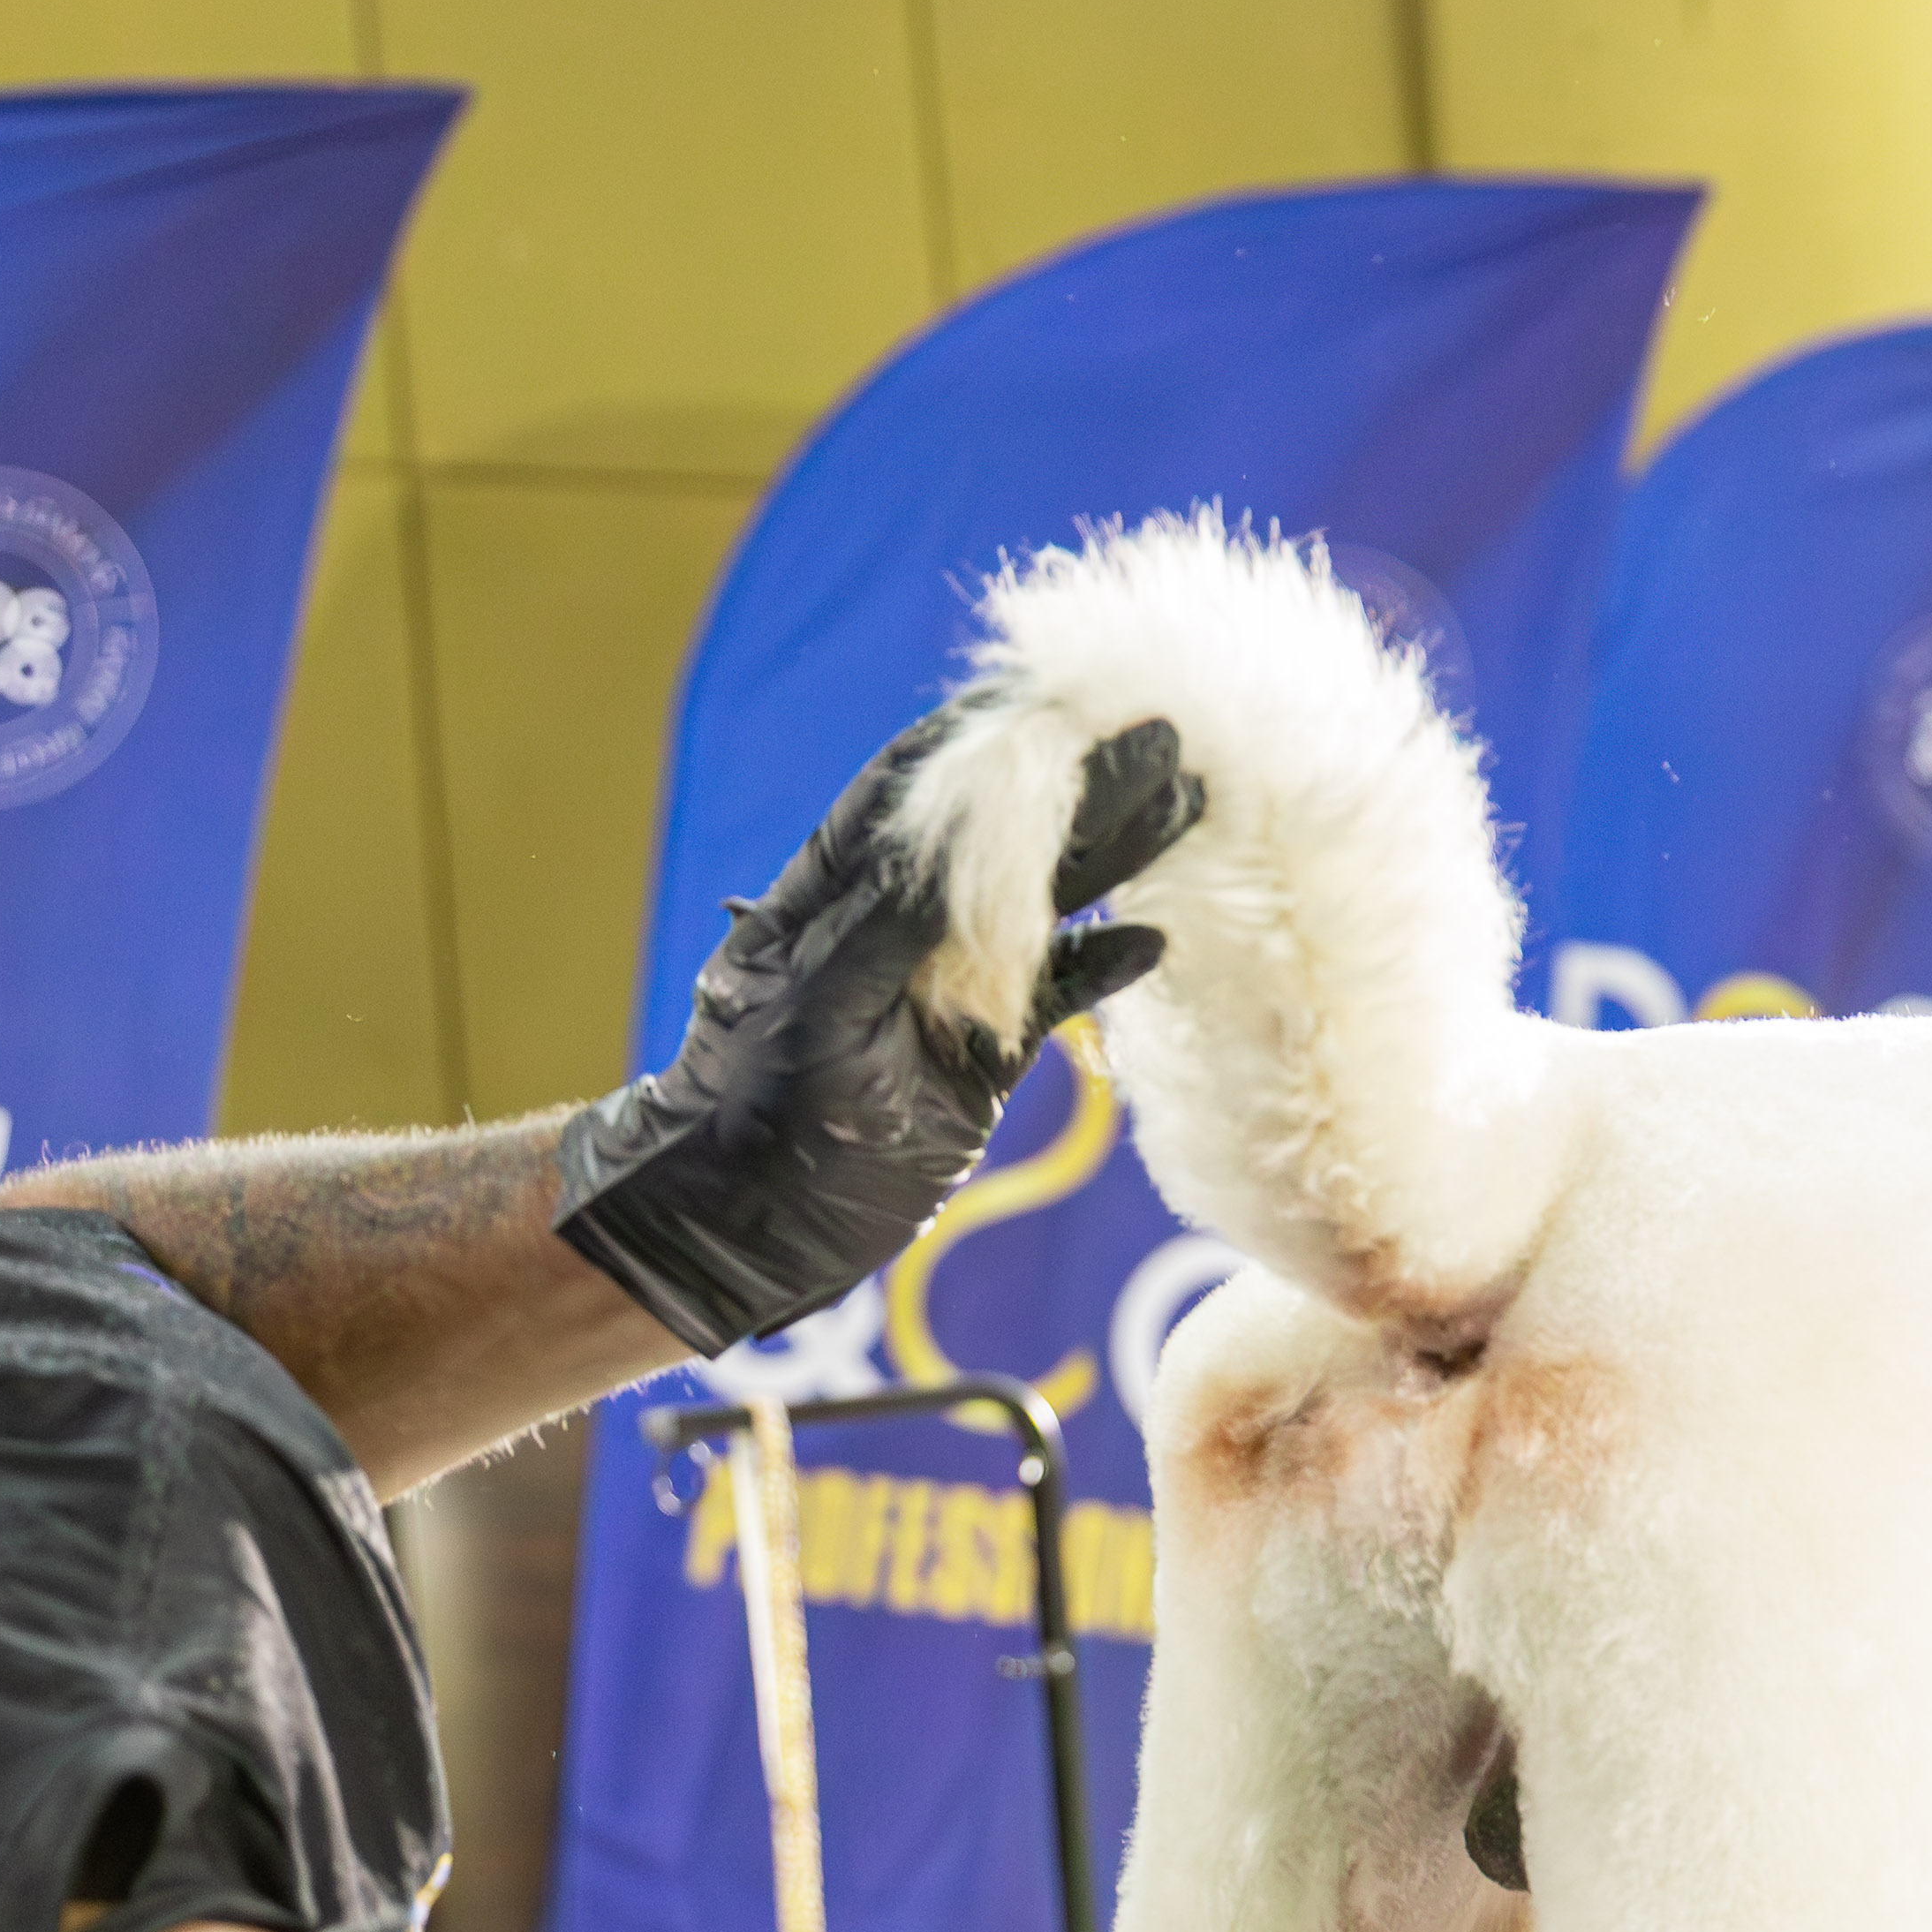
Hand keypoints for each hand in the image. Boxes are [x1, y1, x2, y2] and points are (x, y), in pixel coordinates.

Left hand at [554, 718, 1203, 1355]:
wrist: (746, 1236)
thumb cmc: (755, 1120)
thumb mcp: (813, 1010)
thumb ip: (886, 921)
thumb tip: (959, 835)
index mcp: (830, 896)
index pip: (914, 787)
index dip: (985, 736)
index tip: (1064, 695)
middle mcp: (893, 927)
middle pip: (996, 834)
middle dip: (1076, 782)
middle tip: (1163, 738)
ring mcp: (943, 989)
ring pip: (1038, 905)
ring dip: (1112, 857)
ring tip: (1185, 802)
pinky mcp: (981, 1057)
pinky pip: (1055, 998)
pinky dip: (1102, 968)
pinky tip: (1151, 941)